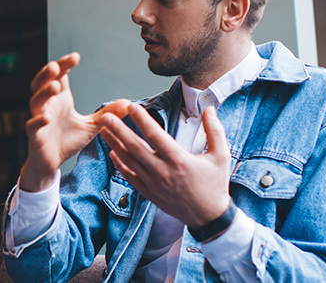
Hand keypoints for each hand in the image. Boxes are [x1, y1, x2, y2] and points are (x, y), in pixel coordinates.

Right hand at [20, 52, 130, 191]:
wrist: (52, 163)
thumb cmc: (67, 140)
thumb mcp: (91, 126)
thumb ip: (106, 114)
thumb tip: (128, 104)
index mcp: (60, 99)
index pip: (59, 76)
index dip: (64, 65)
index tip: (75, 57)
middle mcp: (47, 105)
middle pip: (42, 83)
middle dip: (48, 74)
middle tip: (56, 66)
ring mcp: (39, 119)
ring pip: (36, 101)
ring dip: (44, 93)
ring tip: (55, 86)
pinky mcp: (35, 136)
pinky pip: (33, 125)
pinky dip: (39, 121)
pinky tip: (47, 117)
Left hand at [99, 104, 230, 227]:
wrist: (208, 217)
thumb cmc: (215, 185)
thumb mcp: (221, 156)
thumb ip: (215, 131)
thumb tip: (209, 109)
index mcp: (179, 160)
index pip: (155, 135)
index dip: (142, 120)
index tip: (131, 107)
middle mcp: (162, 171)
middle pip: (135, 147)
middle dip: (118, 130)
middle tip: (106, 117)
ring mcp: (153, 183)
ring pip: (128, 161)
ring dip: (114, 144)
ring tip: (104, 130)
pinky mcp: (148, 193)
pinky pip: (129, 176)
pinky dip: (119, 164)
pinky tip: (112, 152)